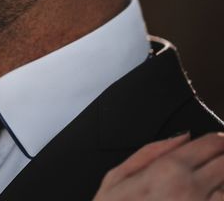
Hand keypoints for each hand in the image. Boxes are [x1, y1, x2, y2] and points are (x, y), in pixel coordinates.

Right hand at [93, 132, 223, 199]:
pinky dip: (218, 198)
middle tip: (215, 161)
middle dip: (221, 158)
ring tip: (209, 183)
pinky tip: (207, 197)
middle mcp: (191, 189)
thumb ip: (150, 152)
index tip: (217, 141)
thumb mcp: (117, 177)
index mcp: (167, 170)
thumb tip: (181, 137)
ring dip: (220, 182)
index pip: (210, 144)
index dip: (217, 140)